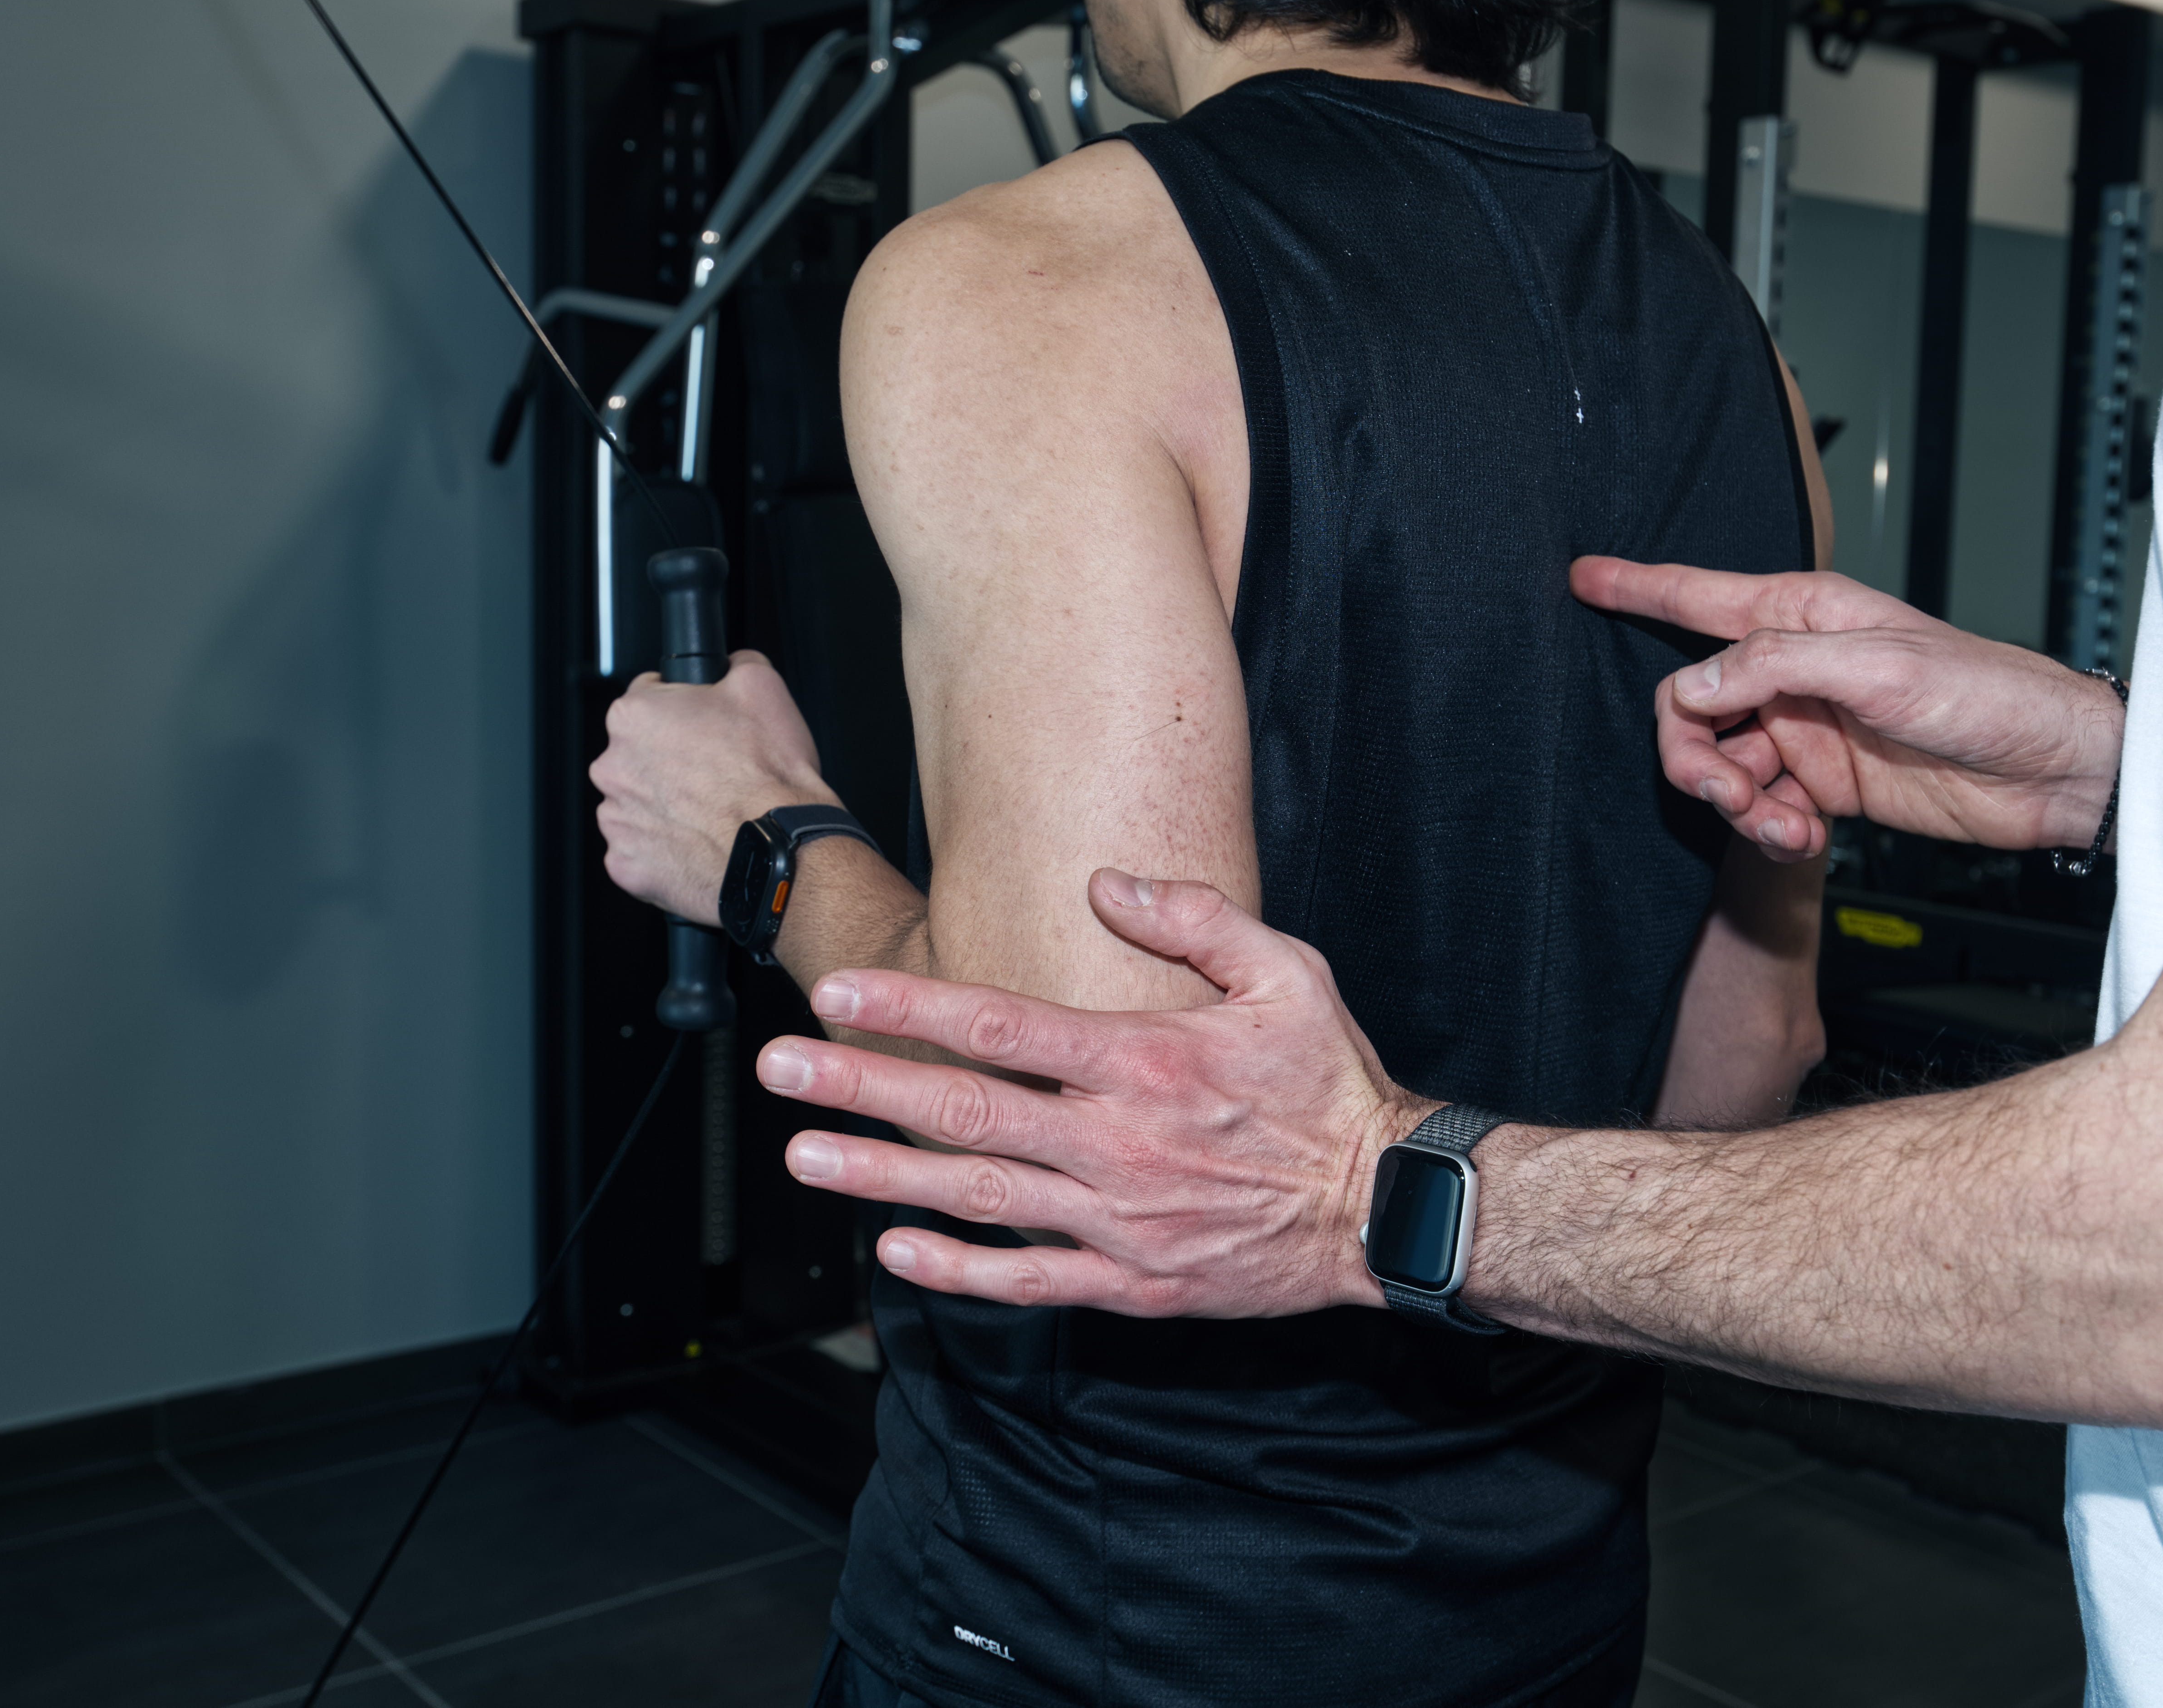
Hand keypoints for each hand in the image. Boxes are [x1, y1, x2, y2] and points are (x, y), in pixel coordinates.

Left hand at [591, 650, 835, 922]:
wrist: (778, 849)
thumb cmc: (768, 777)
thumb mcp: (764, 687)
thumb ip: (735, 663)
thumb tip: (730, 664)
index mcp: (635, 717)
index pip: (648, 697)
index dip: (683, 710)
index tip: (703, 727)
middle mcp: (614, 767)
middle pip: (639, 754)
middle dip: (671, 760)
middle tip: (714, 772)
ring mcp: (616, 820)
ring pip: (638, 803)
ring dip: (666, 805)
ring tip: (710, 810)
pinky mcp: (625, 865)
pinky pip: (640, 850)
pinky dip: (665, 848)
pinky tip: (699, 841)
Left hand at [759, 870, 1429, 1314]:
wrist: (1383, 1203)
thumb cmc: (1331, 1082)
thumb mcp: (1288, 971)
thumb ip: (1194, 917)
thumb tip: (1105, 881)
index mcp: (1144, 1060)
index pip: (1001, 1026)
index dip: (910, 1005)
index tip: (836, 991)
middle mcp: (1117, 1141)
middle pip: (963, 1110)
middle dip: (860, 1087)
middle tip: (779, 1071)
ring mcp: (1119, 1218)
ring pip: (977, 1196)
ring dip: (881, 1176)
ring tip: (803, 1157)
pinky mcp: (1135, 1280)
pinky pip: (1029, 1280)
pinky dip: (958, 1270)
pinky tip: (894, 1252)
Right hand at [1569, 557, 2126, 861]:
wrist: (2056, 774)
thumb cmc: (1990, 695)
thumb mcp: (1881, 666)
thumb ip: (1776, 665)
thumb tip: (1694, 685)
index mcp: (1805, 616)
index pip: (1698, 597)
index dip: (1637, 588)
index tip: (1582, 576)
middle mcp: (1796, 670)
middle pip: (1691, 705)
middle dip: (1692, 753)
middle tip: (1727, 792)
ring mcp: (1807, 728)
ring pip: (1720, 763)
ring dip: (1735, 803)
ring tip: (1781, 826)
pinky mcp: (1825, 783)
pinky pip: (1760, 807)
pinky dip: (1769, 830)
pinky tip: (1804, 839)